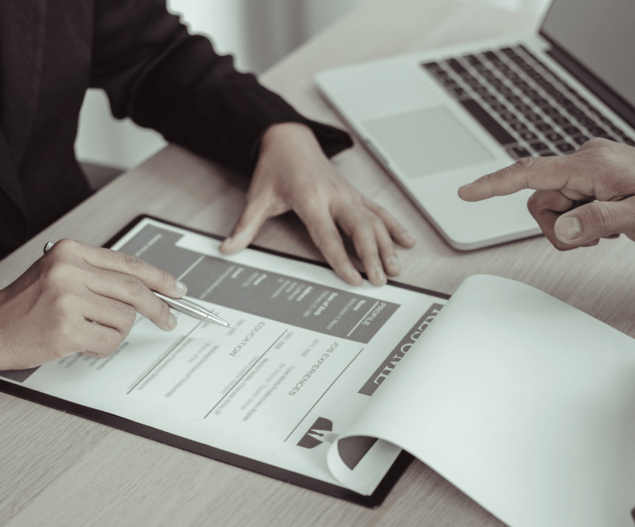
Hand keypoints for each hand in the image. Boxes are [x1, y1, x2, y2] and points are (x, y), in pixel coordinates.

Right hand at [0, 239, 186, 372]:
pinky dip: (104, 347)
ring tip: (93, 331)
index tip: (177, 289)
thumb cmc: (27, 304)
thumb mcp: (59, 273)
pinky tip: (84, 342)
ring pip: (124, 319)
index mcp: (70, 251)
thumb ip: (98, 274)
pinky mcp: (66, 329)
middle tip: (169, 319)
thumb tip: (147, 288)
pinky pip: (109, 341)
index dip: (159, 278)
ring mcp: (67, 299)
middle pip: (134, 290)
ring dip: (117, 331)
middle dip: (159, 308)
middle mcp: (69, 270)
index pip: (129, 263)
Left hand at [219, 122, 415, 285]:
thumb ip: (245, 226)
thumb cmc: (275, 169)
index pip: (328, 235)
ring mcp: (348, 194)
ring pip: (375, 221)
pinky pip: (379, 211)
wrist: (289, 139)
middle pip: (360, 229)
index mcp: (310, 198)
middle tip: (379, 280)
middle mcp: (334, 195)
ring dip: (387, 246)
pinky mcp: (355, 194)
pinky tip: (406, 242)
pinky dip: (394, 227)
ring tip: (394, 270)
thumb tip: (228, 248)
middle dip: (372, 256)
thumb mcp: (257, 198)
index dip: (341, 259)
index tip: (352, 278)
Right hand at [457, 138, 634, 249]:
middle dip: (558, 227)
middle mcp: (585, 162)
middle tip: (591, 240)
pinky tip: (608, 223)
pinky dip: (582, 221)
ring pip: (555, 206)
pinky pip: (571, 204)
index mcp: (590, 165)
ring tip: (605, 231)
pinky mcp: (596, 180)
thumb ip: (598, 222)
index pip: (529, 172)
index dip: (494, 185)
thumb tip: (564, 231)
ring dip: (572, 227)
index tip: (467, 193)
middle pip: (540, 199)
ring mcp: (590, 171)